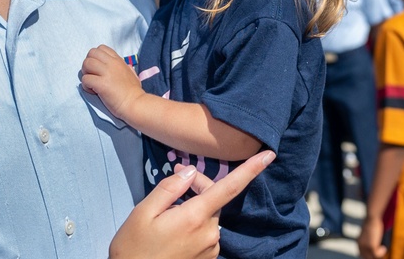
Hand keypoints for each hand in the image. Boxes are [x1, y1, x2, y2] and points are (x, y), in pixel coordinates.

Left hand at [81, 44, 143, 120]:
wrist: (135, 104)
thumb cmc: (134, 92)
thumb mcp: (132, 73)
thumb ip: (125, 67)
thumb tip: (125, 65)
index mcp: (118, 60)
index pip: (101, 48)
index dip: (96, 57)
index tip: (98, 68)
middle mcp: (112, 64)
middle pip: (91, 53)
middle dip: (88, 64)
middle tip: (92, 75)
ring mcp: (106, 73)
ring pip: (86, 63)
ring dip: (85, 73)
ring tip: (91, 83)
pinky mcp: (101, 84)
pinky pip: (85, 79)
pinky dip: (86, 86)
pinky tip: (93, 91)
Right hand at [111, 150, 275, 258]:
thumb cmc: (134, 247)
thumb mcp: (143, 212)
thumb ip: (169, 188)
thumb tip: (190, 172)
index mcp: (194, 218)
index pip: (229, 188)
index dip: (251, 170)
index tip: (269, 155)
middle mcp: (209, 233)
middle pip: (214, 198)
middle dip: (198, 184)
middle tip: (175, 176)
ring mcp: (210, 248)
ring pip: (209, 214)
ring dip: (195, 205)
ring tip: (169, 209)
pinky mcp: (207, 258)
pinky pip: (206, 231)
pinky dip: (194, 221)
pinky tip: (174, 226)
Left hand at [358, 217, 387, 258]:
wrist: (372, 218)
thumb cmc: (373, 224)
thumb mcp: (370, 234)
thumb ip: (370, 241)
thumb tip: (376, 247)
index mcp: (359, 243)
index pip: (363, 255)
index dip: (370, 256)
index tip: (378, 253)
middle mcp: (360, 246)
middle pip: (367, 257)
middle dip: (375, 256)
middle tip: (382, 252)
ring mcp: (365, 246)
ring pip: (372, 257)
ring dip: (379, 255)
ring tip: (384, 248)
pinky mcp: (370, 246)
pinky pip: (376, 255)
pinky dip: (381, 253)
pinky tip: (384, 247)